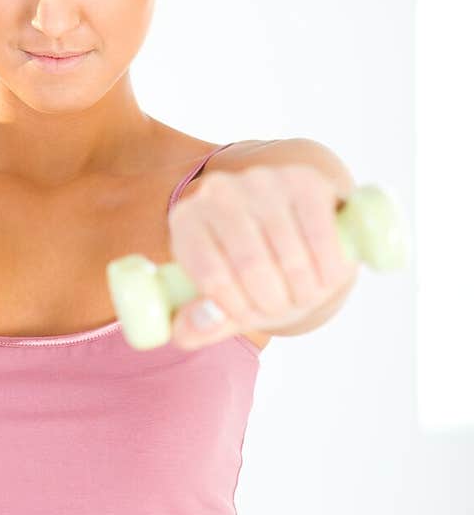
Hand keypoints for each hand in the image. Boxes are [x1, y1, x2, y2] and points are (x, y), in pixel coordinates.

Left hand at [167, 164, 359, 348]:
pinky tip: (326, 277)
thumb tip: (185, 334)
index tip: (249, 317)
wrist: (298, 230)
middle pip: (251, 267)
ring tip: (303, 294)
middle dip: (273, 303)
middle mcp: (219, 192)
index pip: (212, 278)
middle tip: (280, 308)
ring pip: (290, 257)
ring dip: (304, 291)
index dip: (237, 309)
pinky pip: (321, 239)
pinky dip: (328, 271)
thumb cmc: (256, 274)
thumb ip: (204, 323)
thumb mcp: (227, 300)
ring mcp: (262, 181)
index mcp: (187, 221)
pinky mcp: (306, 180)